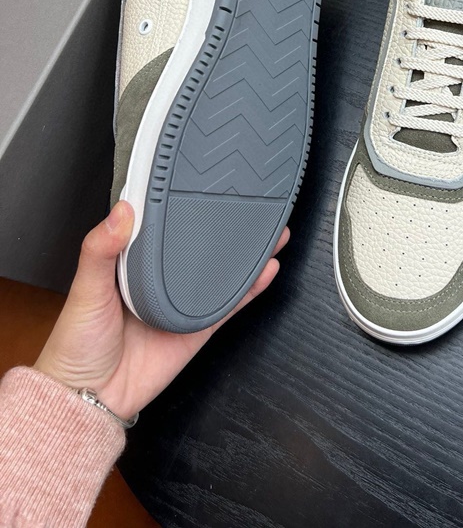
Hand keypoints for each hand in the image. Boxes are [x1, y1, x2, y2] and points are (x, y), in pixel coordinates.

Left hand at [34, 201, 287, 419]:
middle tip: (249, 198)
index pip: (163, 222)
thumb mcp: (85, 289)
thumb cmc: (77, 343)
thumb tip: (123, 210)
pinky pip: (231, 305)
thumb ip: (100, 250)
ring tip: (271, 228)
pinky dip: (251, 289)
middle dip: (225, 222)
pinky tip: (267, 270)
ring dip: (246, 251)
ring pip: (223, 270)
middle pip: (200, 243)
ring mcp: (183, 302)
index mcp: (133, 261)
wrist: (90, 398)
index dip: (182, 201)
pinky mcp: (199, 327)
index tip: (201, 177)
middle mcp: (162, 277)